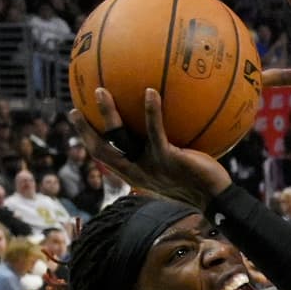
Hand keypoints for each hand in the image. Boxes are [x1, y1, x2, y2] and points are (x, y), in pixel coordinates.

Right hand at [69, 87, 230, 209]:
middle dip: (84, 131)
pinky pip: (156, 132)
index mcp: (136, 173)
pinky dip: (152, 111)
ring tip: (101, 91)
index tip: (76, 118)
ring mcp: (152, 165)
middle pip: (101, 150)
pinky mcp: (169, 159)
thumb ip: (165, 148)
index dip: (86, 139)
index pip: (104, 157)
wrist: (216, 198)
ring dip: (108, 115)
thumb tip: (167, 123)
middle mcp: (138, 171)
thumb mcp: (175, 165)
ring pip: (121, 138)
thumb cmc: (199, 180)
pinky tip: (150, 91)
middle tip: (74, 109)